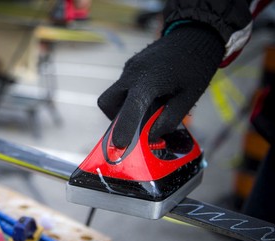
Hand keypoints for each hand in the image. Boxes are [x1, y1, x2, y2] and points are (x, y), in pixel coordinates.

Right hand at [98, 24, 224, 147]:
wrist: (195, 33)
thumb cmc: (196, 66)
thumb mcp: (189, 96)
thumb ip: (169, 119)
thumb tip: (152, 137)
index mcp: (149, 80)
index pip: (130, 108)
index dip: (123, 128)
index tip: (118, 145)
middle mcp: (132, 73)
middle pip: (108, 102)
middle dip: (116, 118)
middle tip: (134, 124)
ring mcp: (129, 67)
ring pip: (115, 95)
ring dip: (125, 107)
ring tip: (150, 107)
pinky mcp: (131, 65)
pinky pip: (124, 86)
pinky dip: (132, 97)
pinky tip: (153, 94)